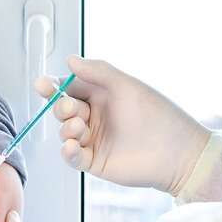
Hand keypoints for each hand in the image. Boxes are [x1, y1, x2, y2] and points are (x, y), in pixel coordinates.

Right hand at [37, 55, 210, 194]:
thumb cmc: (158, 116)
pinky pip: (71, 156)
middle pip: (63, 109)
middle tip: (72, 109)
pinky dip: (67, 151)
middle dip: (62, 108)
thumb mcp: (127, 86)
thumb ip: (98, 71)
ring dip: (67, 128)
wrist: (177, 153)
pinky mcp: (93, 161)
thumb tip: (70, 60)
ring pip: (65, 132)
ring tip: (81, 129)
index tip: (43, 85)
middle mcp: (95, 116)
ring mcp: (93, 139)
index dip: (54, 86)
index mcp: (101, 95)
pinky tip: (72, 146)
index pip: (69, 88)